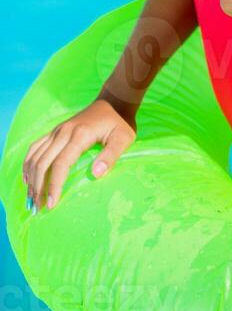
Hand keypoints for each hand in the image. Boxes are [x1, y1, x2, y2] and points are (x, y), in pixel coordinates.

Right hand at [22, 99, 136, 211]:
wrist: (114, 101)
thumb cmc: (120, 123)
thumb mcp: (124, 138)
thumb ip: (111, 156)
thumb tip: (95, 174)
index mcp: (79, 135)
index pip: (60, 164)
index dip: (54, 185)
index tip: (52, 205)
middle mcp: (63, 132)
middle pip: (43, 162)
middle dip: (38, 187)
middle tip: (37, 209)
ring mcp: (57, 130)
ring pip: (35, 155)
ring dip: (30, 178)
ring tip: (31, 199)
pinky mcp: (55, 131)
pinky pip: (35, 147)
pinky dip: (28, 163)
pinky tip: (27, 178)